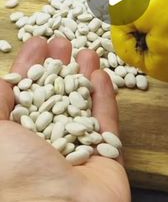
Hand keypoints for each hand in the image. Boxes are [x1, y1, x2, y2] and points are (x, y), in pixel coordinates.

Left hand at [0, 37, 130, 201]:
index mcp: (16, 139)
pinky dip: (105, 99)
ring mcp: (76, 151)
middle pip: (54, 95)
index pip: (23, 94)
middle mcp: (44, 145)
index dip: (30, 66)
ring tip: (86, 51)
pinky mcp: (104, 158)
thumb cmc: (13, 175)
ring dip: (84, 77)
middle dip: (59, 67)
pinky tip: (101, 75)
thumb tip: (3, 84)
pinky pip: (106, 123)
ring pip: (82, 106)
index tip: (38, 42)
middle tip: (63, 41)